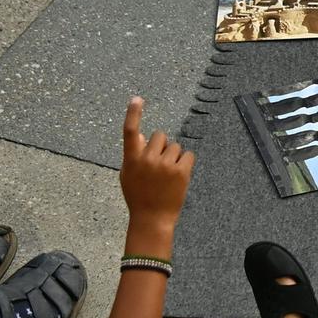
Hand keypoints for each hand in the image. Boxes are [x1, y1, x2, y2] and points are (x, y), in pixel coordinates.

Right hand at [119, 97, 192, 240]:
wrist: (152, 218)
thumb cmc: (138, 196)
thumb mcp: (128, 175)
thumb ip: (134, 154)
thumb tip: (141, 134)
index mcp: (131, 159)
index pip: (130, 131)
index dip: (133, 113)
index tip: (137, 99)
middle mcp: (147, 159)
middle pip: (160, 136)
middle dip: (161, 146)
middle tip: (159, 165)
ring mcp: (165, 165)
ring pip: (175, 146)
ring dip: (173, 156)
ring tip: (168, 175)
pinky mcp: (181, 171)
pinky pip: (188, 155)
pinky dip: (186, 162)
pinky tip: (179, 175)